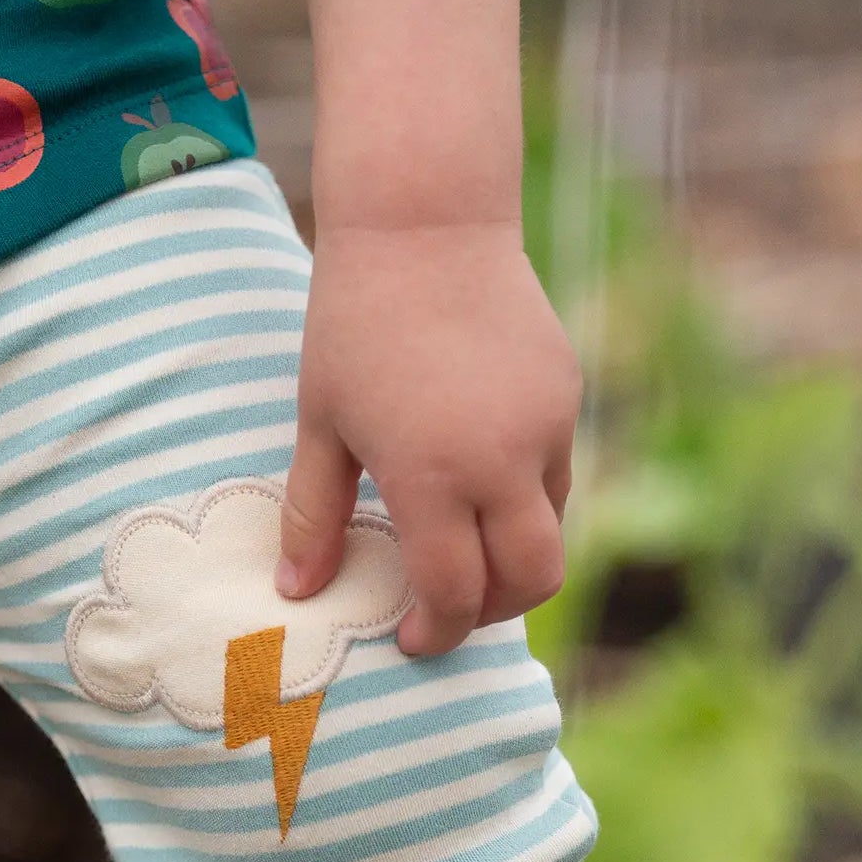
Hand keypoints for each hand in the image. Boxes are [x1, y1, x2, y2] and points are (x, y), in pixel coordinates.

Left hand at [278, 222, 580, 655]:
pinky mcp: (565, 395)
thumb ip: (312, 516)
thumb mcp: (321, 424)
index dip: (435, 631)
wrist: (425, 222)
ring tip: (461, 548)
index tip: (410, 639)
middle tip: (447, 610)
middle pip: (533, 581)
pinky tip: (479, 483)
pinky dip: (525, 503)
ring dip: (512, 559)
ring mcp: (545, 426)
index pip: (454, 592)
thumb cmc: (354, 323)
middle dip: (492, 613)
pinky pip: (557, 475)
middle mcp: (503, 461)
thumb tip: (296, 593)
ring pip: (552, 530)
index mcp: (433, 475)